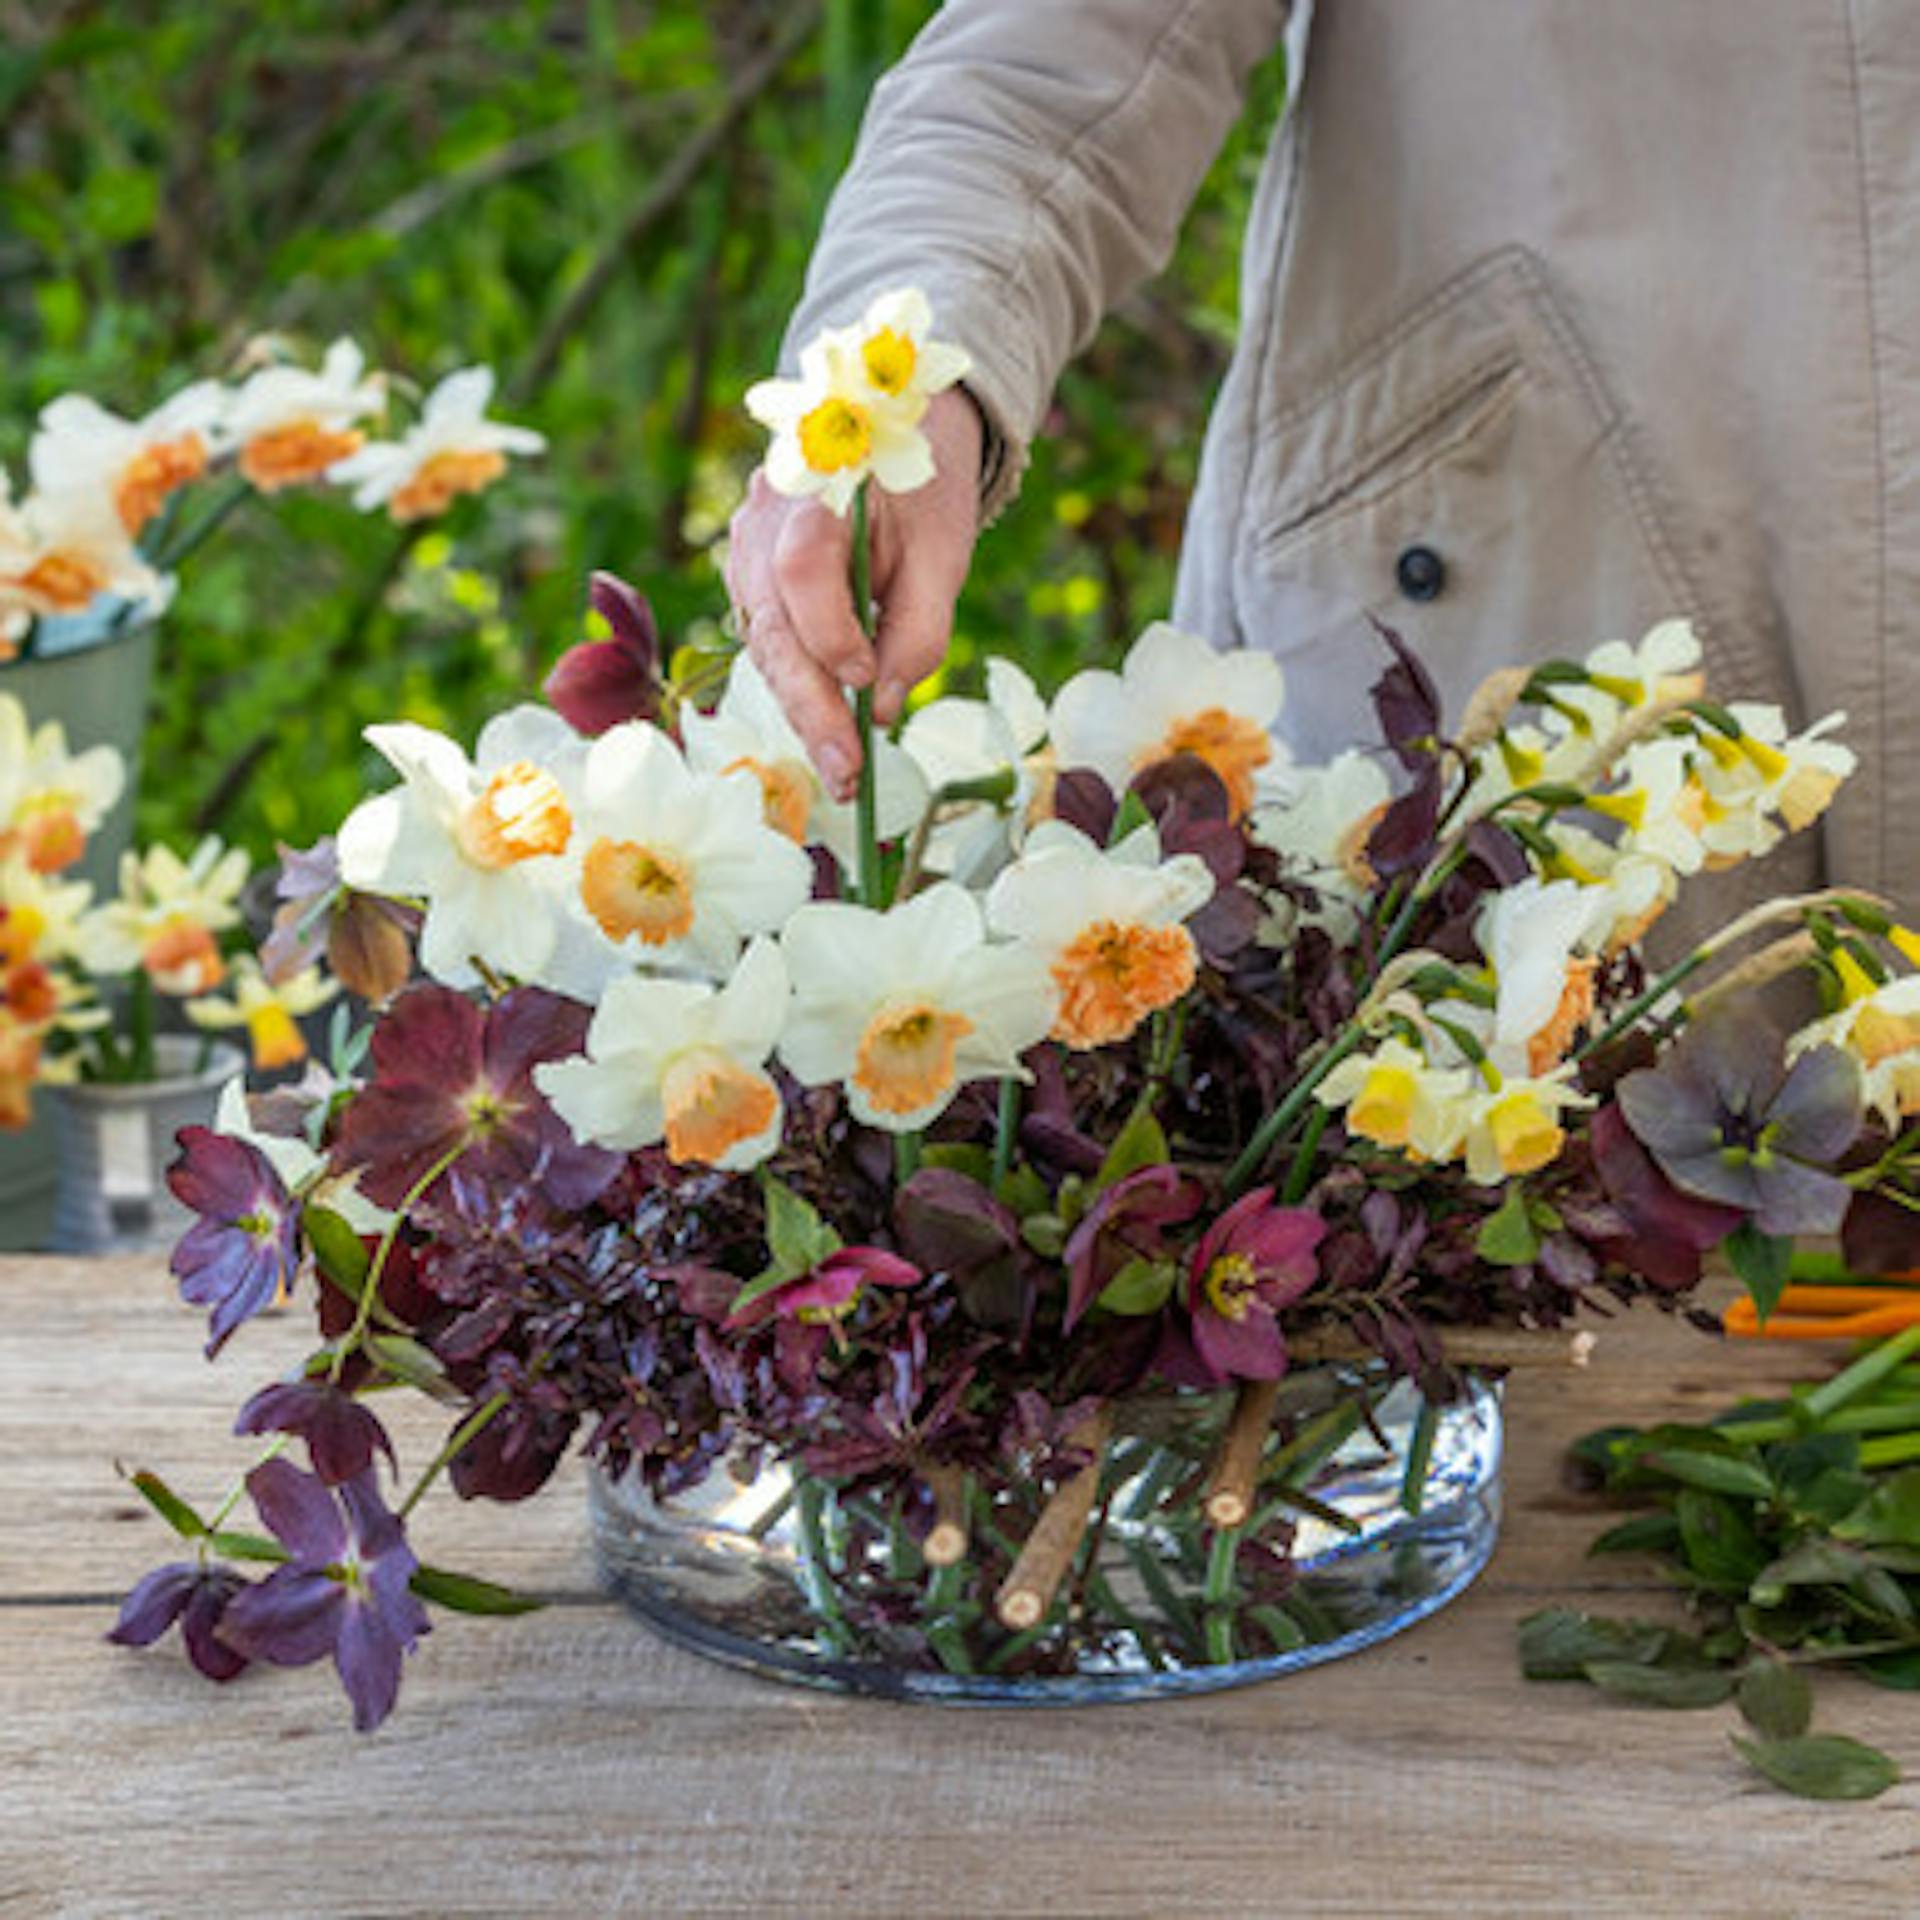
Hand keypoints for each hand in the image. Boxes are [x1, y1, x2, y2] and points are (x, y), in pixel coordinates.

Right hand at [724, 387, 982, 801]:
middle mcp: (762, 520)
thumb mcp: (945, 551)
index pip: (801, 567)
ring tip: (844, 773)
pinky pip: (770, 644)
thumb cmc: (922, 487)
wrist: (888, 430)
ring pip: (764, 646)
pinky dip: (802, 690)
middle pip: (771, 626)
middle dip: (811, 707)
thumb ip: (921, 629)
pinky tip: (832, 735)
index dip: (830, 631)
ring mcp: (745, 551)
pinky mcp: (749, 581)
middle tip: (846, 774)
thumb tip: (887, 710)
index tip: (868, 680)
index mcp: (815, 486)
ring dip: (804, 712)